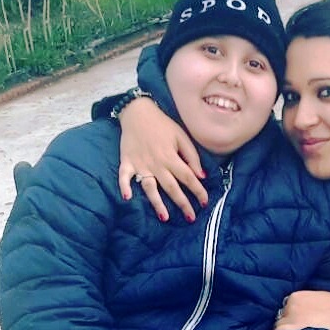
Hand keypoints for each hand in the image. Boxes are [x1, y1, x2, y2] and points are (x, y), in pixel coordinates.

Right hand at [117, 97, 208, 221]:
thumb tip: (201, 176)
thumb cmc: (162, 125)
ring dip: (157, 202)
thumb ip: (192, 156)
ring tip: (164, 217)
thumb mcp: (181, 136)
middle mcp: (157, 163)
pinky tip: (127, 197)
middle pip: (171, 187)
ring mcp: (140, 164)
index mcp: (171, 157)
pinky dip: (124, 186)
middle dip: (182, 203)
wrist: (137, 111)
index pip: (188, 177)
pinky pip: (124, 176)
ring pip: (150, 187)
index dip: (198, 191)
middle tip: (191, 218)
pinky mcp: (127, 162)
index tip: (205, 203)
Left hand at [274, 290, 329, 329]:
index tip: (297, 324)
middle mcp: (291, 303)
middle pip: (281, 317)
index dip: (290, 317)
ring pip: (279, 325)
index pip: (285, 308)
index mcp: (297, 295)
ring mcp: (292, 314)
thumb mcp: (320, 299)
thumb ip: (308, 303)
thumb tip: (304, 313)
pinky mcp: (296, 325)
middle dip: (287, 325)